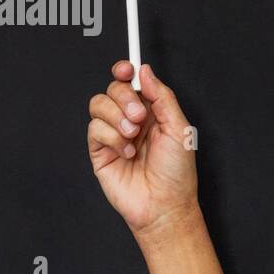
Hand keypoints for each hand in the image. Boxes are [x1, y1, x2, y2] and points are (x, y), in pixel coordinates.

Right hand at [86, 61, 198, 235]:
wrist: (165, 205)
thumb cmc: (177, 172)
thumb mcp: (179, 128)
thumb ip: (162, 97)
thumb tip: (145, 71)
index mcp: (151, 112)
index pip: (131, 83)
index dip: (124, 71)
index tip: (126, 69)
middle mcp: (131, 120)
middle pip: (113, 89)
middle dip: (123, 97)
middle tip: (139, 117)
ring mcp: (114, 135)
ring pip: (98, 105)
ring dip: (116, 117)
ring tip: (133, 136)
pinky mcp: (100, 151)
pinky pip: (94, 129)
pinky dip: (112, 137)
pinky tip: (127, 153)